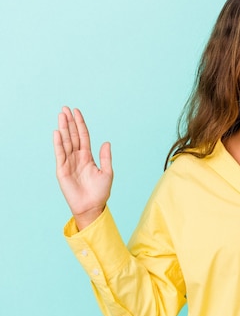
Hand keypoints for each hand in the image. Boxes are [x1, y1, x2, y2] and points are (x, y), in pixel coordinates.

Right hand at [53, 107, 112, 229]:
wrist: (92, 207)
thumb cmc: (100, 192)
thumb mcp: (107, 172)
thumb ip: (105, 157)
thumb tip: (106, 142)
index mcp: (87, 157)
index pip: (83, 136)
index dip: (80, 124)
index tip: (77, 112)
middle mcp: (77, 157)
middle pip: (73, 136)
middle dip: (69, 122)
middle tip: (65, 108)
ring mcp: (69, 163)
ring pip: (66, 142)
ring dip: (63, 129)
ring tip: (61, 115)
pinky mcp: (62, 170)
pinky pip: (60, 154)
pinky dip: (59, 143)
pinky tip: (58, 133)